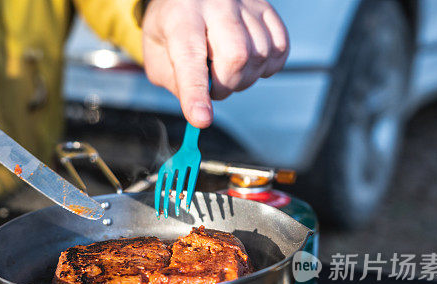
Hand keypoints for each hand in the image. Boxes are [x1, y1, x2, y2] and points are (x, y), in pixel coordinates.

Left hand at [142, 0, 288, 127]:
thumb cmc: (171, 25)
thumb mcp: (157, 54)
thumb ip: (175, 83)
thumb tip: (200, 107)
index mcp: (182, 16)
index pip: (190, 58)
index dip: (196, 92)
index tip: (201, 119)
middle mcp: (216, 4)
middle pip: (235, 57)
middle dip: (224, 87)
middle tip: (212, 86)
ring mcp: (245, 3)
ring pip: (259, 55)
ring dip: (244, 78)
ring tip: (227, 70)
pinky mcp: (266, 8)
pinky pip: (279, 48)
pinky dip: (267, 67)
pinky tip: (249, 64)